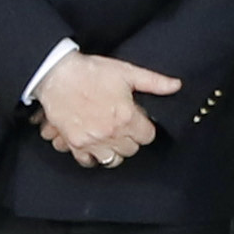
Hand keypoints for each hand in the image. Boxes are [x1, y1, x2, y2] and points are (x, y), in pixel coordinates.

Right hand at [36, 53, 179, 167]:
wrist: (57, 75)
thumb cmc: (91, 72)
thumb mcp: (127, 72)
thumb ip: (154, 81)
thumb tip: (176, 85)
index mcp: (127, 116)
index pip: (148, 137)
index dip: (144, 127)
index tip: (138, 120)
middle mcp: (111, 133)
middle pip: (132, 150)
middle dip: (131, 138)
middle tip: (123, 125)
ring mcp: (92, 141)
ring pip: (113, 160)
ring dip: (114, 149)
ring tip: (111, 136)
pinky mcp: (75, 143)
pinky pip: (88, 161)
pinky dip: (93, 156)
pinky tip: (95, 144)